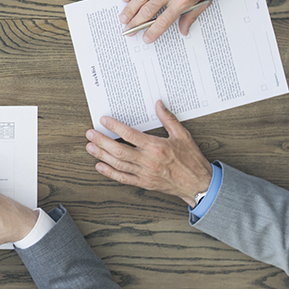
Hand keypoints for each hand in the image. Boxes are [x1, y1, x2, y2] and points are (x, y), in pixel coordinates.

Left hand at [85, 100, 212, 206]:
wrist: (198, 184)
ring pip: (118, 164)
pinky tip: (100, 166)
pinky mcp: (144, 183)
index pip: (130, 135)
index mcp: (156, 147)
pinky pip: (123, 178)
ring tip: (90, 147)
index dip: (115, 127)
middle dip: (102, 141)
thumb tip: (158, 103)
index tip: (104, 120)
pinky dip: (110, 173)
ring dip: (101, 155)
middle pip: (119, 150)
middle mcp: (148, 161)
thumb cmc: (191, 160)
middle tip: (90, 133)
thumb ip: (168, 119)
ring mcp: (144, 173)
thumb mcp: (183, 135)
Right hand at [119, 0, 223, 42]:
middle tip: (129, 30)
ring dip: (130, 9)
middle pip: (147, 10)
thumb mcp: (206, 0)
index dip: (152, 32)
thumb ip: (192, 16)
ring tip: (123, 18)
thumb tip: (183, 30)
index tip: (146, 38)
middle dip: (135, 23)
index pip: (163, 21)